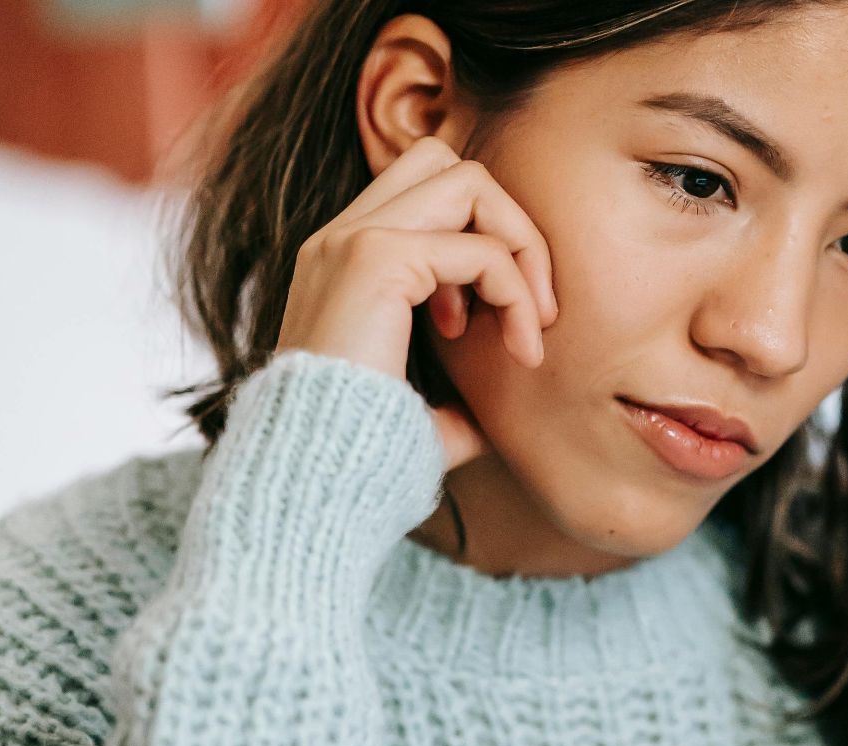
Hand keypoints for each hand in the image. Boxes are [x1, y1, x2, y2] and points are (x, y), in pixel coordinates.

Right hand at [274, 135, 558, 470]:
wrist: (315, 480)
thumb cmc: (369, 459)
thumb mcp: (427, 412)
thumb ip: (464, 393)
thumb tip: (511, 408)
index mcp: (342, 260)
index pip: (426, 192)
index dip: (479, 245)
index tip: (485, 329)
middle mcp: (340, 237)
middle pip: (449, 163)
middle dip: (510, 226)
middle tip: (532, 310)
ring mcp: (352, 240)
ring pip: (470, 181)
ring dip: (521, 246)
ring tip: (532, 324)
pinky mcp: (376, 261)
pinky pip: (481, 249)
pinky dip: (516, 293)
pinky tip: (519, 351)